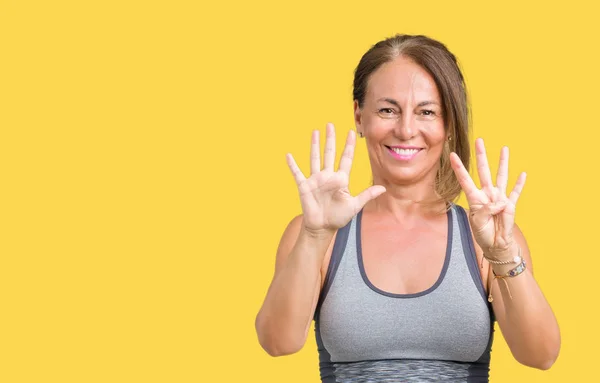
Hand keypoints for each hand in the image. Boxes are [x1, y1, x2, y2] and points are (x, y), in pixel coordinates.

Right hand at [286, 123, 385, 235]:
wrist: (322, 228)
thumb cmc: (338, 218)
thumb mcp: (354, 206)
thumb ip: (367, 195)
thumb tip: (383, 188)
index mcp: (341, 179)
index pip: (346, 158)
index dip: (349, 146)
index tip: (351, 132)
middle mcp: (328, 176)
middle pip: (330, 153)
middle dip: (330, 139)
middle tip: (330, 125)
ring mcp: (316, 180)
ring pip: (315, 158)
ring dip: (314, 145)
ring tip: (314, 132)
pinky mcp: (304, 186)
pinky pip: (297, 173)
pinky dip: (292, 165)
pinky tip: (289, 155)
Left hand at [449, 138, 525, 253]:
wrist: (495, 244)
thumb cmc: (483, 233)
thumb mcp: (478, 222)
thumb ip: (486, 210)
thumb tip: (500, 202)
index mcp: (475, 198)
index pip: (465, 179)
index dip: (459, 167)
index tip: (452, 155)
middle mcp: (487, 194)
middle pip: (483, 171)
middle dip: (481, 155)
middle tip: (479, 140)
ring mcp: (499, 197)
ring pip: (501, 176)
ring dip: (503, 162)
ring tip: (504, 148)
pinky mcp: (510, 204)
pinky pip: (516, 192)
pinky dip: (519, 184)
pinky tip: (523, 174)